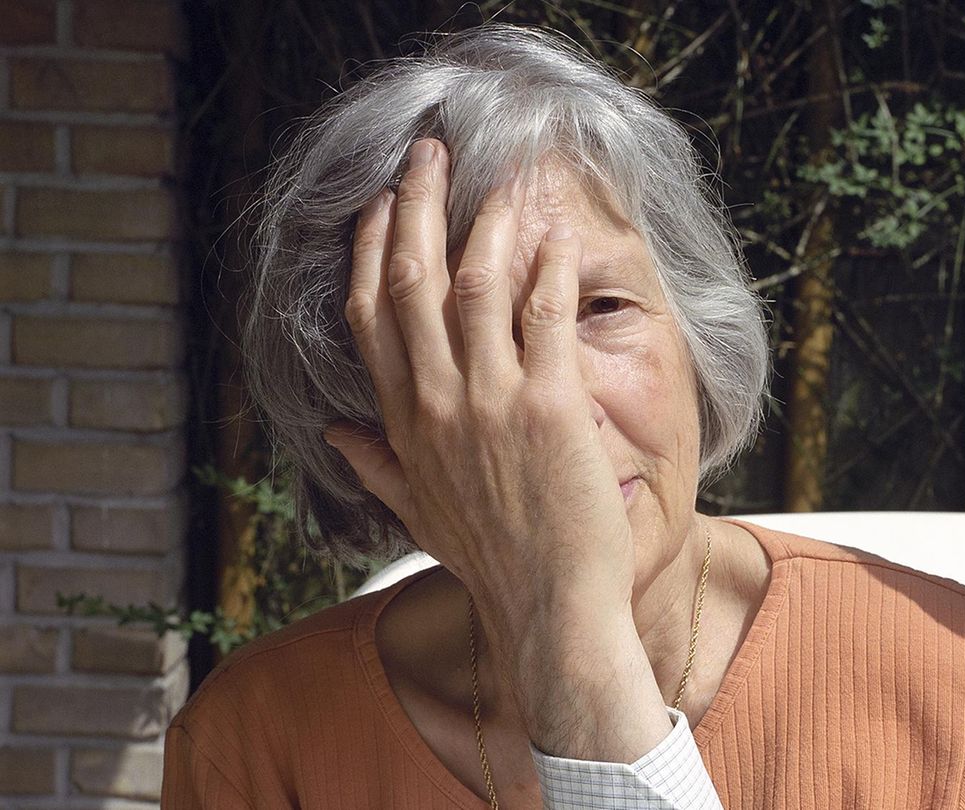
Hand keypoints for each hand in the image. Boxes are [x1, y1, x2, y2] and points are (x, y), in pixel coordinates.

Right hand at [326, 139, 670, 758]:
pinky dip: (548, 268)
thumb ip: (373, 463)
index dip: (374, 250)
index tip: (382, 203)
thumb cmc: (490, 558)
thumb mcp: (415, 511)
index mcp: (403, 422)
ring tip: (499, 179)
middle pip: (412, 282)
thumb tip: (336, 429)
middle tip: (430, 154)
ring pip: (476, 286)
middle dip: (418, 207)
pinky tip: (553, 232)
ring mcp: (491, 402)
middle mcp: (438, 403)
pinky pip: (545, 316)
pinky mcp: (550, 406)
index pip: (371, 315)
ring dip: (485, 223)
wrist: (546, 608)